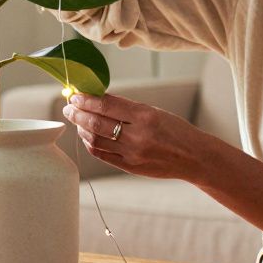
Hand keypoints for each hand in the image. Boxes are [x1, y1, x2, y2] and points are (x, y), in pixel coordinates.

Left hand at [62, 92, 211, 179]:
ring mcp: (132, 153)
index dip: (87, 99)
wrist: (194, 157)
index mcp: (145, 116)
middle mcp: (137, 135)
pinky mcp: (130, 167)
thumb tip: (98, 101)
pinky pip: (102, 154)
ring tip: (76, 120)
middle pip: (96, 122)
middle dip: (77, 113)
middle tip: (68, 107)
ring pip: (96, 139)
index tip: (76, 95)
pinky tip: (87, 136)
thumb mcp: (155, 112)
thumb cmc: (176, 130)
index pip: (107, 104)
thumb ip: (127, 108)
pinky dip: (91, 143)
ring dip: (81, 128)